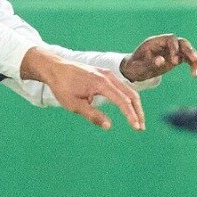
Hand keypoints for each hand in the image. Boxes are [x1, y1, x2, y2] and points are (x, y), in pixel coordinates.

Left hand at [20, 48, 145, 129]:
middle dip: (138, 112)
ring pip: (128, 90)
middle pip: (131, 95)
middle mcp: (108, 76)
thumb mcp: (74, 105)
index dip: (131, 116)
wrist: (55, 68)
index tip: (136, 128)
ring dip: (134, 106)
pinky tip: (126, 109)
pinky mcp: (105, 74)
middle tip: (141, 128)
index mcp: (101, 83)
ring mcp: (107, 74)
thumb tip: (109, 126)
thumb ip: (93, 115)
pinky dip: (127, 98)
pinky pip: (121, 87)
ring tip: (136, 121)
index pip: (122, 101)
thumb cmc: (62, 87)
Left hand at [120, 34, 196, 82]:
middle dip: (190, 51)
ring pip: (187, 52)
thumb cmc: (134, 68)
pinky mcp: (176, 58)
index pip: (170, 39)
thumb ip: (149, 63)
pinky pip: (187, 60)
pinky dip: (193, 66)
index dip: (175, 48)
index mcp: (155, 42)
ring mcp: (172, 51)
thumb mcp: (139, 67)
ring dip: (195, 60)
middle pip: (182, 43)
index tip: (175, 62)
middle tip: (195, 60)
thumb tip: (162, 60)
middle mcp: (165, 44)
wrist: (135, 71)